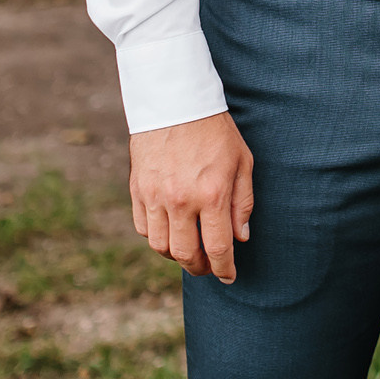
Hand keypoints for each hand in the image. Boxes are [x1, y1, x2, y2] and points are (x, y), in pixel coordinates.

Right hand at [130, 111, 254, 281]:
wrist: (176, 102)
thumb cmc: (216, 131)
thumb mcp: (242, 162)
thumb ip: (242, 202)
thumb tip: (241, 237)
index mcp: (211, 194)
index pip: (218, 247)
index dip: (224, 269)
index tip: (229, 276)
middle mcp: (181, 200)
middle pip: (185, 254)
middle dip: (199, 267)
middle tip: (208, 267)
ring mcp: (154, 196)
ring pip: (160, 246)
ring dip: (176, 256)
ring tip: (190, 251)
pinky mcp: (137, 189)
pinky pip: (143, 228)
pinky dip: (156, 237)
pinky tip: (171, 232)